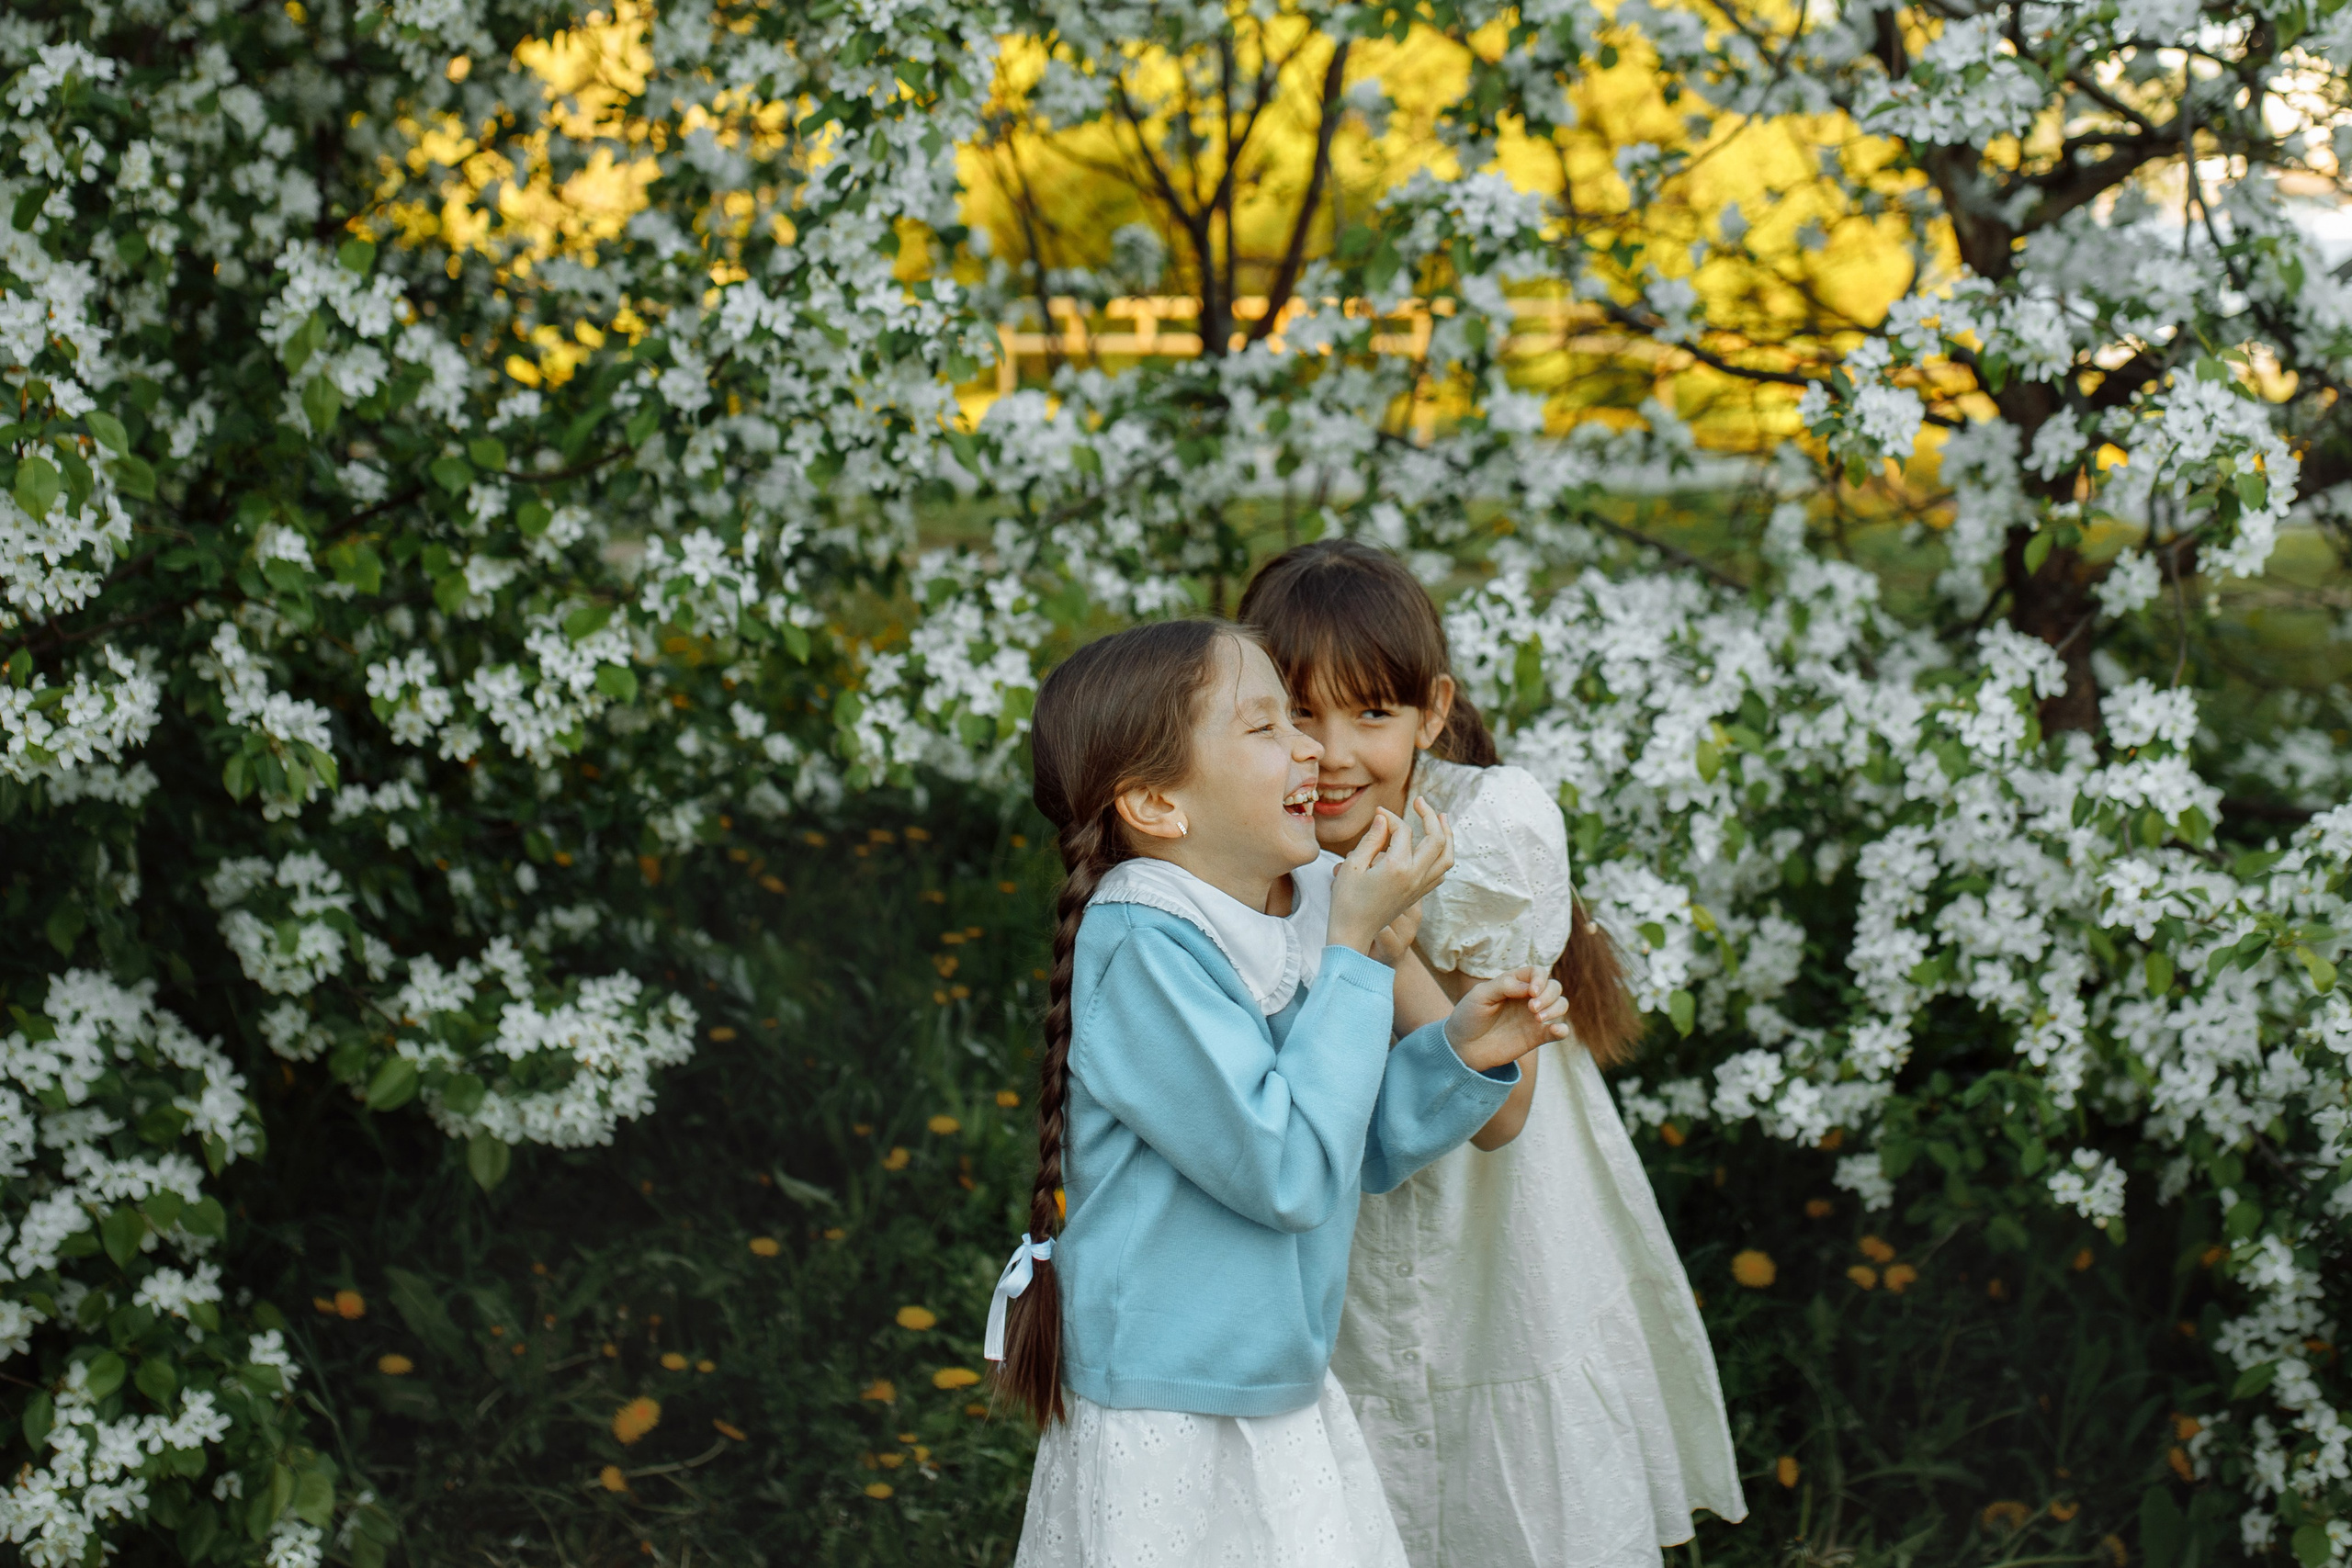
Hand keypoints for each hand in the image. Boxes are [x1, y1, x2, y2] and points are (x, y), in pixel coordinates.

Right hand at [1328, 798, 1452, 954]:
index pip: (1403, 830)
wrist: (1353, 934)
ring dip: (1447, 835)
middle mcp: (1414, 877)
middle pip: (1436, 839)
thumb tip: (1384, 818)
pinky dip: (1443, 855)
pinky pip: (1440, 873)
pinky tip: (1435, 847)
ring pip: (1447, 857)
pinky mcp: (1418, 895)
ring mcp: (1419, 887)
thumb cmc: (1346, 901)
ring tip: (1441, 818)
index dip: (1390, 817)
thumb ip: (1371, 839)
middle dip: (1430, 816)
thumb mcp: (1352, 866)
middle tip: (1419, 801)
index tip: (1377, 813)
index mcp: (1397, 867)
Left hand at [1443, 967, 1570, 1073]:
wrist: (1463, 1047)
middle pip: (1554, 987)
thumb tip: (1530, 987)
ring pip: (1561, 1005)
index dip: (1540, 979)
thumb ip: (1504, 986)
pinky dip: (1562, 1030)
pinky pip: (1559, 1031)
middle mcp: (1527, 998)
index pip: (1538, 972)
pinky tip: (1556, 1030)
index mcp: (1514, 983)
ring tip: (1538, 1018)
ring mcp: (1533, 1017)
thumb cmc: (1469, 1016)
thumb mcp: (1480, 995)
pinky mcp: (1536, 1037)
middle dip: (1548, 995)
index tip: (1531, 992)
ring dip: (1556, 1008)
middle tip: (1531, 1008)